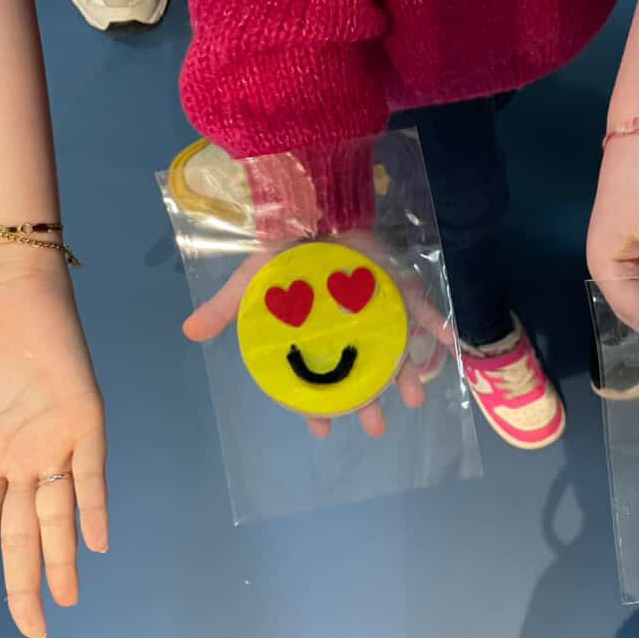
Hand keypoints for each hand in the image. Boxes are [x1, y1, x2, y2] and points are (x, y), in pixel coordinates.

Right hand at [0, 248, 107, 637]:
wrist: (4, 288)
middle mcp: (14, 463)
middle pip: (19, 537)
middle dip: (24, 586)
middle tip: (33, 631)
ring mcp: (49, 443)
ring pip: (55, 516)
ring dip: (61, 559)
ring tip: (65, 603)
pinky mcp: (85, 419)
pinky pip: (90, 471)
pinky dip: (92, 507)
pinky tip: (96, 544)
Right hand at [183, 231, 453, 438]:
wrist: (311, 206)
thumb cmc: (282, 249)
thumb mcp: (250, 282)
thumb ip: (225, 309)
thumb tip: (188, 333)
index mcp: (317, 336)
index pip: (317, 381)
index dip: (319, 408)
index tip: (323, 431)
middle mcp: (350, 330)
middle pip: (362, 373)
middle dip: (369, 403)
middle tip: (376, 428)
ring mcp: (377, 311)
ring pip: (396, 351)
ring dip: (407, 375)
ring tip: (413, 400)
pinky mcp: (399, 288)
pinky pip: (425, 310)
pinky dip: (439, 327)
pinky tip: (450, 346)